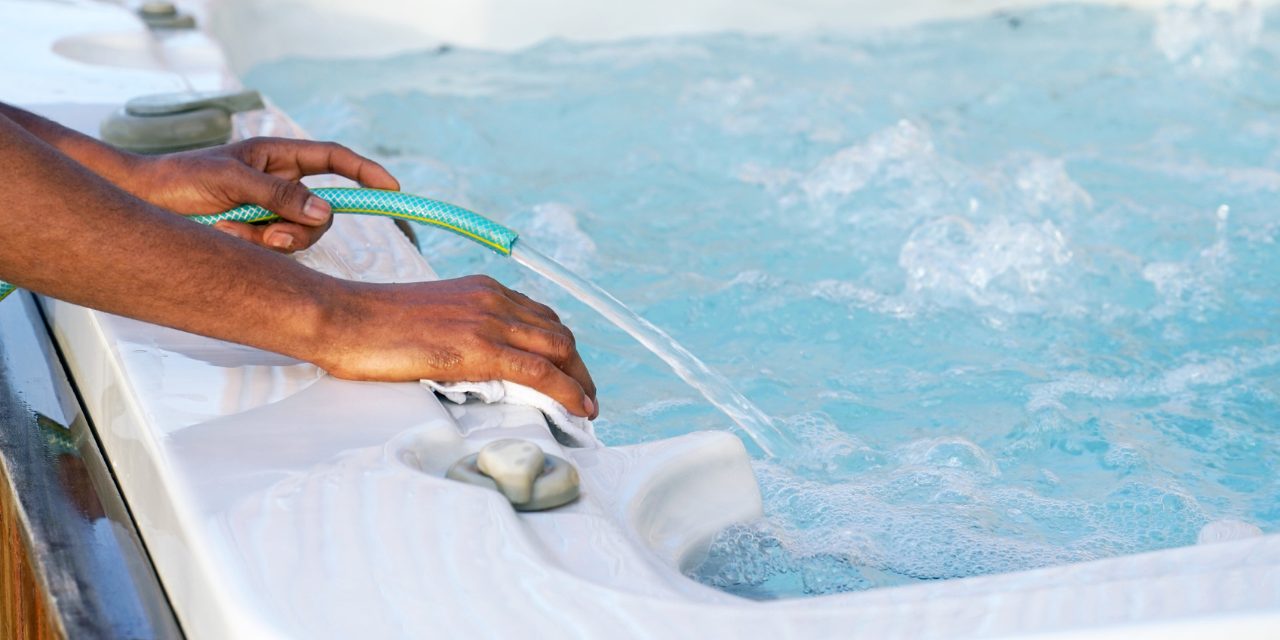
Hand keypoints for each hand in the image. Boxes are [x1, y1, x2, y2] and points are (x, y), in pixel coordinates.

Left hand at [124, 138, 398, 251]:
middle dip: (301, 227)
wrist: (143, 203)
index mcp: (278, 157)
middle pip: (321, 211)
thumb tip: (326, 213)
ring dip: (271, 239)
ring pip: (301, 235)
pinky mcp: (257, 235)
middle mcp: (280, 185)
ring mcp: (270, 211)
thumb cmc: (181, 179)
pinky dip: (254, 247)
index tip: (391, 188)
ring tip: (233, 230)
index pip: (334, 160)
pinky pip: (277, 250)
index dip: (365, 172)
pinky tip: (225, 235)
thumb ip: (281, 195)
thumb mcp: (233, 179)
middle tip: (272, 235)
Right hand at [317, 275, 598, 418]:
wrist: (342, 317)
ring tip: (586, 409)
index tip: (570, 374)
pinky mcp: (478, 347)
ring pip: (559, 349)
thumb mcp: (430, 320)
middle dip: (579, 367)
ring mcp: (488, 320)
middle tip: (585, 398)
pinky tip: (578, 410)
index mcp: (483, 289)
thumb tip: (477, 364)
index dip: (563, 349)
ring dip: (580, 382)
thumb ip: (461, 332)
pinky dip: (567, 391)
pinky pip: (539, 370)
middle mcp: (494, 298)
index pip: (541, 318)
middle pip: (558, 332)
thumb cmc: (371, 326)